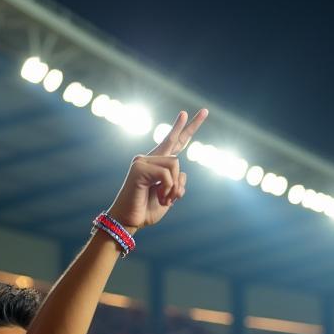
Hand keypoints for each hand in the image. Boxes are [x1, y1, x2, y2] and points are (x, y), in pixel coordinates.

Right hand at [108, 109, 207, 231]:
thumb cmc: (146, 211)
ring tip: (165, 199)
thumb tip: (182, 172)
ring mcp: (142, 161)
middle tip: (205, 111)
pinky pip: (167, 174)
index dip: (182, 130)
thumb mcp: (169, 197)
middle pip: (174, 140)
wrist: (128, 222)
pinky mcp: (139, 167)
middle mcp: (149, 159)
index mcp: (157, 166)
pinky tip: (161, 197)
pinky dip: (168, 189)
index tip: (186, 114)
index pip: (172, 144)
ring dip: (175, 186)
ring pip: (175, 164)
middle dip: (191, 126)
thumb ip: (178, 184)